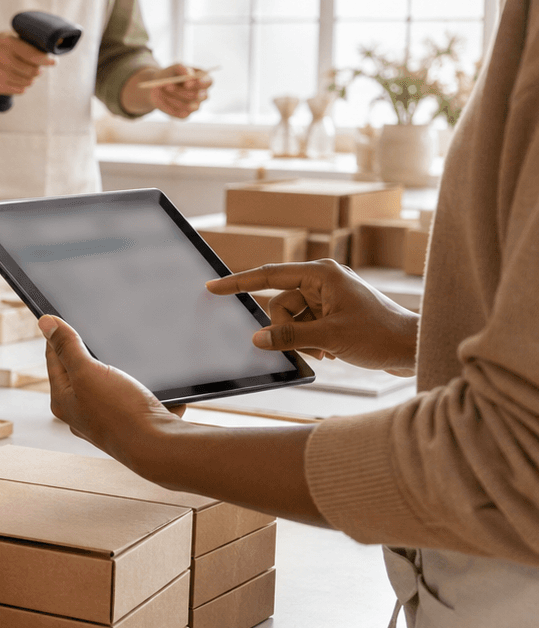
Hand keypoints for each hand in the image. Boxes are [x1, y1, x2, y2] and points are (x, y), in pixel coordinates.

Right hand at [0, 33, 57, 96]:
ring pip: (27, 82)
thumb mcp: (6, 37)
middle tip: (37, 69)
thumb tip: (47, 52)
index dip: (46, 60)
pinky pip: (19, 90)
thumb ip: (24, 42)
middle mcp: (2, 58)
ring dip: (30, 79)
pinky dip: (22, 87)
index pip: (33, 55)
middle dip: (38, 71)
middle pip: (33, 71)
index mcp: (7, 43)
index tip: (53, 62)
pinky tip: (18, 81)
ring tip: (25, 74)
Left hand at [41, 316, 186, 467]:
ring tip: (135, 368)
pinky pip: (138, 399)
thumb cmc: (120, 413)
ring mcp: (107, 422)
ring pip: (113, 385)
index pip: (54, 359)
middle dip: (96, 355)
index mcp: (63, 401)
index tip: (62, 318)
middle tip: (104, 338)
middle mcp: (81, 414)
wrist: (160, 449)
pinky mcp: (133, 425)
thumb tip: (45, 323)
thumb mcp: (87, 371)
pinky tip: (155, 390)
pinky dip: (148, 392)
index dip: (58, 336)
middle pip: (82, 373)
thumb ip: (67, 347)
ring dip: (126, 374)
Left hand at [125, 65, 210, 118]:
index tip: (187, 83)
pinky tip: (164, 98)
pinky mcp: (185, 114)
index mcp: (204, 79)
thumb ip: (183, 69)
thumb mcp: (175, 67)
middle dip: (181, 91)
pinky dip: (169, 106)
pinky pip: (180, 113)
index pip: (208, 82)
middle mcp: (202, 94)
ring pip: (189, 106)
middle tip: (167, 86)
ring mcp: (195, 106)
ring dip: (173, 98)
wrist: (158, 86)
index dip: (200, 83)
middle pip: (198, 96)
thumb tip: (189, 76)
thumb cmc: (170, 75)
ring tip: (163, 90)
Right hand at [206, 261, 419, 373]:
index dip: (238, 282)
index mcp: (321, 274)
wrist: (414, 348)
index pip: (269, 275)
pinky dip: (309, 342)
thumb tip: (257, 338)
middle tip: (310, 347)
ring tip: (325, 351)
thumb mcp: (330, 338)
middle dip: (286, 329)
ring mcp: (326, 298)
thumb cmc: (381, 335)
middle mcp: (322, 282)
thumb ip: (290, 336)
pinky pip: (302, 327)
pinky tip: (329, 352)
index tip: (213, 288)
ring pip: (289, 319)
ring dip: (300, 339)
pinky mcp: (331, 314)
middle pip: (278, 304)